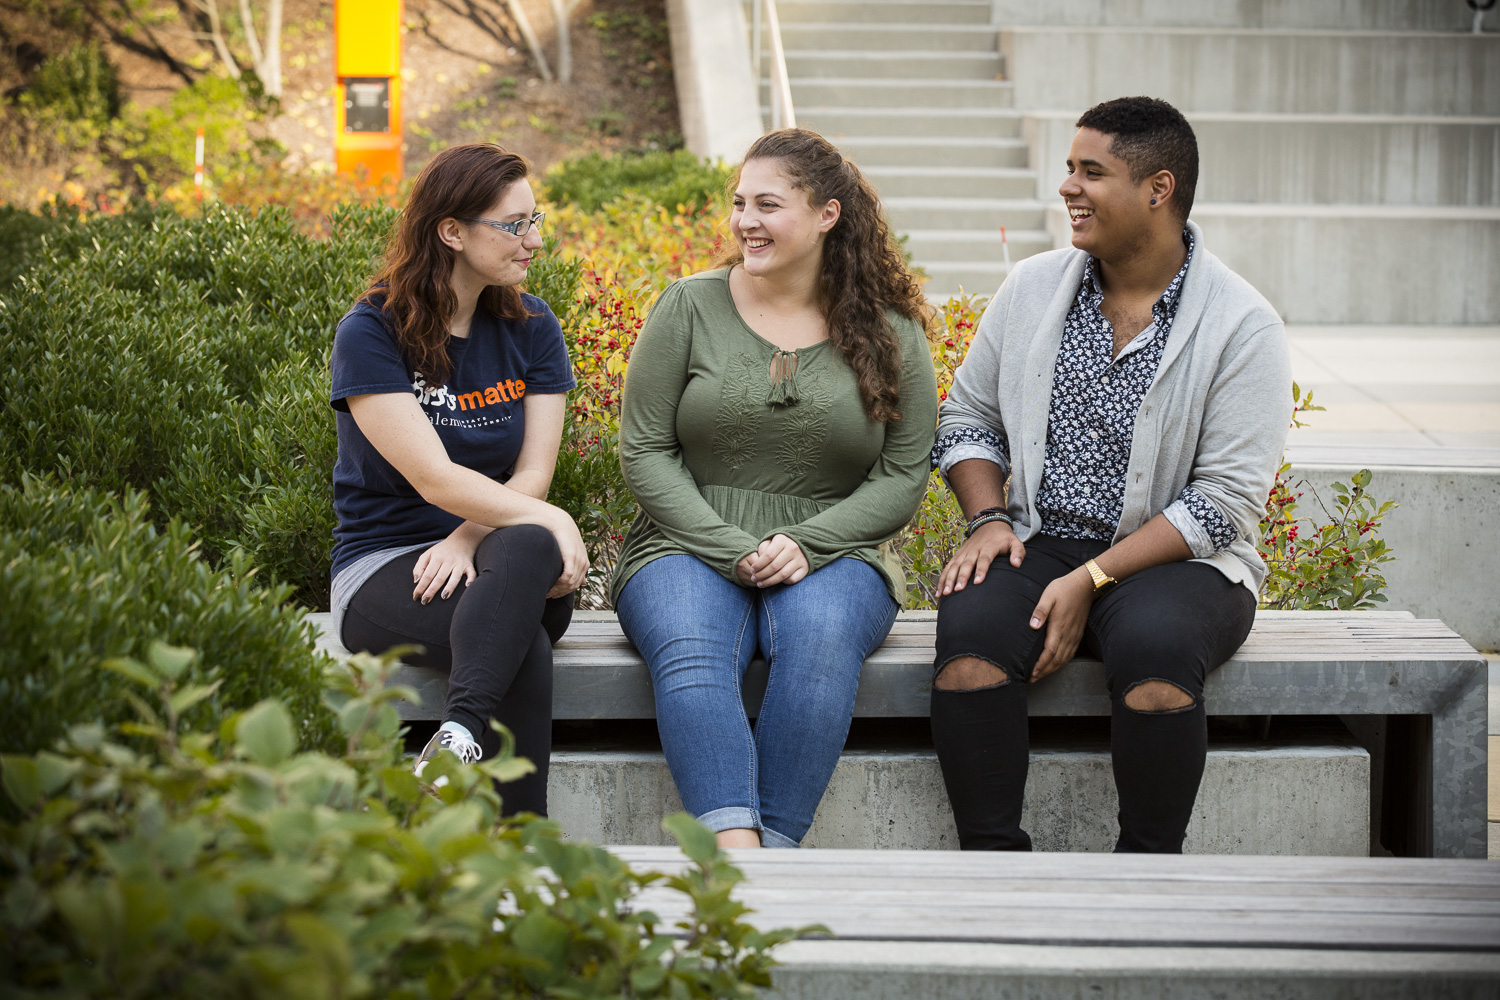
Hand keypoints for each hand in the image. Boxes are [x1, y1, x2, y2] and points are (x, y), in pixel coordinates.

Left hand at [412, 532, 480, 603]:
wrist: (462, 539)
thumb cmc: (442, 550)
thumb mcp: (428, 554)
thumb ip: (419, 566)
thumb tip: (416, 581)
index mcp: (437, 558)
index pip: (427, 575)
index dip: (421, 586)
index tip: (416, 596)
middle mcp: (448, 560)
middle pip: (439, 578)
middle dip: (431, 590)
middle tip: (425, 601)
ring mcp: (459, 563)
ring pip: (454, 577)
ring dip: (449, 587)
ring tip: (443, 597)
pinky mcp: (469, 565)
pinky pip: (471, 573)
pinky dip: (471, 579)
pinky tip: (467, 586)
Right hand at [544, 509, 590, 598]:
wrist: (557, 521)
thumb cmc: (559, 536)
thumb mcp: (569, 552)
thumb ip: (575, 566)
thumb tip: (583, 583)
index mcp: (584, 562)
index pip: (577, 584)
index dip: (564, 591)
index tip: (552, 594)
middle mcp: (584, 562)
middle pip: (573, 586)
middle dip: (560, 592)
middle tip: (547, 595)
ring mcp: (579, 560)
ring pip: (570, 583)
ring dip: (558, 589)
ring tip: (546, 591)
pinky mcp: (572, 557)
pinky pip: (568, 577)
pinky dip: (559, 584)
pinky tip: (550, 584)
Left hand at [740, 533, 808, 587]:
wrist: (800, 543)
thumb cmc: (780, 544)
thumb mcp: (770, 541)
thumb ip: (762, 549)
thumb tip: (758, 562)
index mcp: (782, 540)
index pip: (768, 555)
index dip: (758, 565)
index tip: (751, 570)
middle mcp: (793, 549)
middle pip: (774, 567)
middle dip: (761, 575)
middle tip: (754, 579)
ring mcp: (800, 559)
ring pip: (782, 575)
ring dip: (769, 582)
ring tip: (760, 584)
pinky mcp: (805, 568)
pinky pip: (792, 579)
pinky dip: (783, 582)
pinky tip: (776, 581)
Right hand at [939, 520, 1024, 595]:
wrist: (989, 524)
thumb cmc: (1003, 538)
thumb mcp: (1015, 542)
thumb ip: (1018, 552)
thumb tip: (1017, 564)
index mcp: (988, 547)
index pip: (984, 559)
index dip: (981, 570)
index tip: (977, 582)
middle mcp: (974, 550)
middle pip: (966, 564)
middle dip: (961, 577)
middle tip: (958, 590)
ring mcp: (964, 553)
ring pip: (954, 566)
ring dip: (949, 579)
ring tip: (946, 593)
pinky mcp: (957, 556)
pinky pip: (948, 568)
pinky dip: (943, 579)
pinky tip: (940, 592)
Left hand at [1028, 568, 1094, 682]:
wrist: (1086, 585)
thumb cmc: (1064, 589)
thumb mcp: (1048, 595)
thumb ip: (1040, 611)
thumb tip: (1033, 625)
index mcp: (1059, 627)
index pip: (1050, 652)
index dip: (1041, 665)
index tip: (1032, 673)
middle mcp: (1068, 634)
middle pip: (1057, 660)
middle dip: (1045, 671)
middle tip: (1033, 679)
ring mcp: (1075, 635)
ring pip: (1064, 658)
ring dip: (1053, 669)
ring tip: (1041, 675)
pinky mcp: (1078, 633)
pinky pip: (1071, 653)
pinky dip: (1062, 662)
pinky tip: (1056, 664)